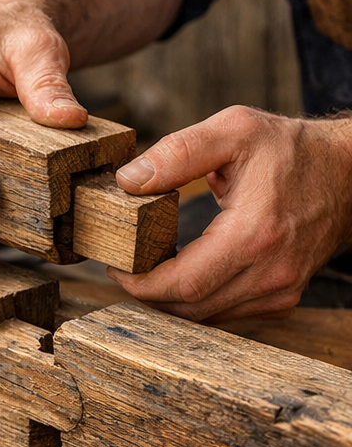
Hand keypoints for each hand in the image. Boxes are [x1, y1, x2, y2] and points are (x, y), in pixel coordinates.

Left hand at [107, 106, 351, 321]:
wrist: (347, 173)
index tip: (117, 267)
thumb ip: (178, 152)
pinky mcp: (283, 296)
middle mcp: (271, 271)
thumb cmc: (291, 150)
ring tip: (149, 269)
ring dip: (170, 300)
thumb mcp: (234, 131)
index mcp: (255, 234)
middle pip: (190, 308)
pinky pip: (227, 313)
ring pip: (206, 316)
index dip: (141, 284)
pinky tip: (183, 274)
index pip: (183, 284)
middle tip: (126, 269)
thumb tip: (128, 181)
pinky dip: (198, 300)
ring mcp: (280, 289)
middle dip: (148, 293)